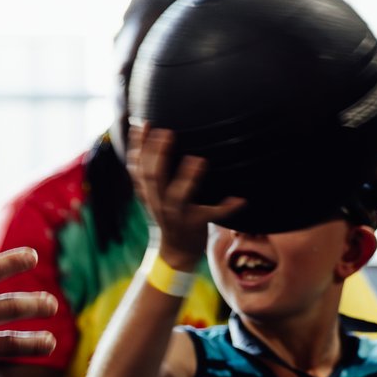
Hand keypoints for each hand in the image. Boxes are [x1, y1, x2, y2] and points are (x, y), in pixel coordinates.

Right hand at [130, 125, 244, 264]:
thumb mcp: (153, 196)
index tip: (143, 123)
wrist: (176, 253)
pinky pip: (212, 215)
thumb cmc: (168, 215)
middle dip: (157, 155)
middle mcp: (159, 202)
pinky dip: (226, 208)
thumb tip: (150, 136)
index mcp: (148, 193)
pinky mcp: (196, 224)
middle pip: (152, 178)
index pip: (137, 167)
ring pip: (177, 196)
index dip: (137, 146)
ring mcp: (177, 215)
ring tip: (198, 160)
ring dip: (187, 179)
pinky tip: (240, 199)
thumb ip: (150, 173)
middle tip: (167, 132)